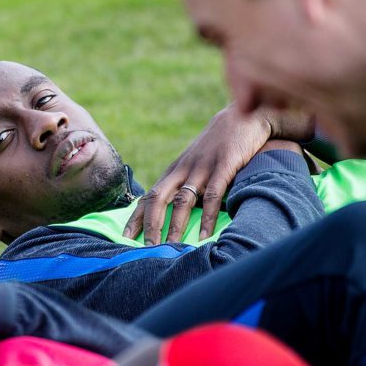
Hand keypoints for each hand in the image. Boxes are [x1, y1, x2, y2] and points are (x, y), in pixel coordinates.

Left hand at [123, 104, 313, 243]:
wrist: (241, 117)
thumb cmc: (217, 146)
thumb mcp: (195, 163)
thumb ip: (185, 184)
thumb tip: (175, 214)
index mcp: (174, 172)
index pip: (148, 197)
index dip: (136, 217)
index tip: (124, 238)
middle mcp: (182, 170)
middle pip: (158, 199)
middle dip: (150, 225)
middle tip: (147, 249)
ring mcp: (202, 168)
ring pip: (182, 200)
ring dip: (175, 226)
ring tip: (171, 248)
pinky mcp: (223, 166)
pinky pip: (212, 195)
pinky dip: (207, 216)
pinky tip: (205, 235)